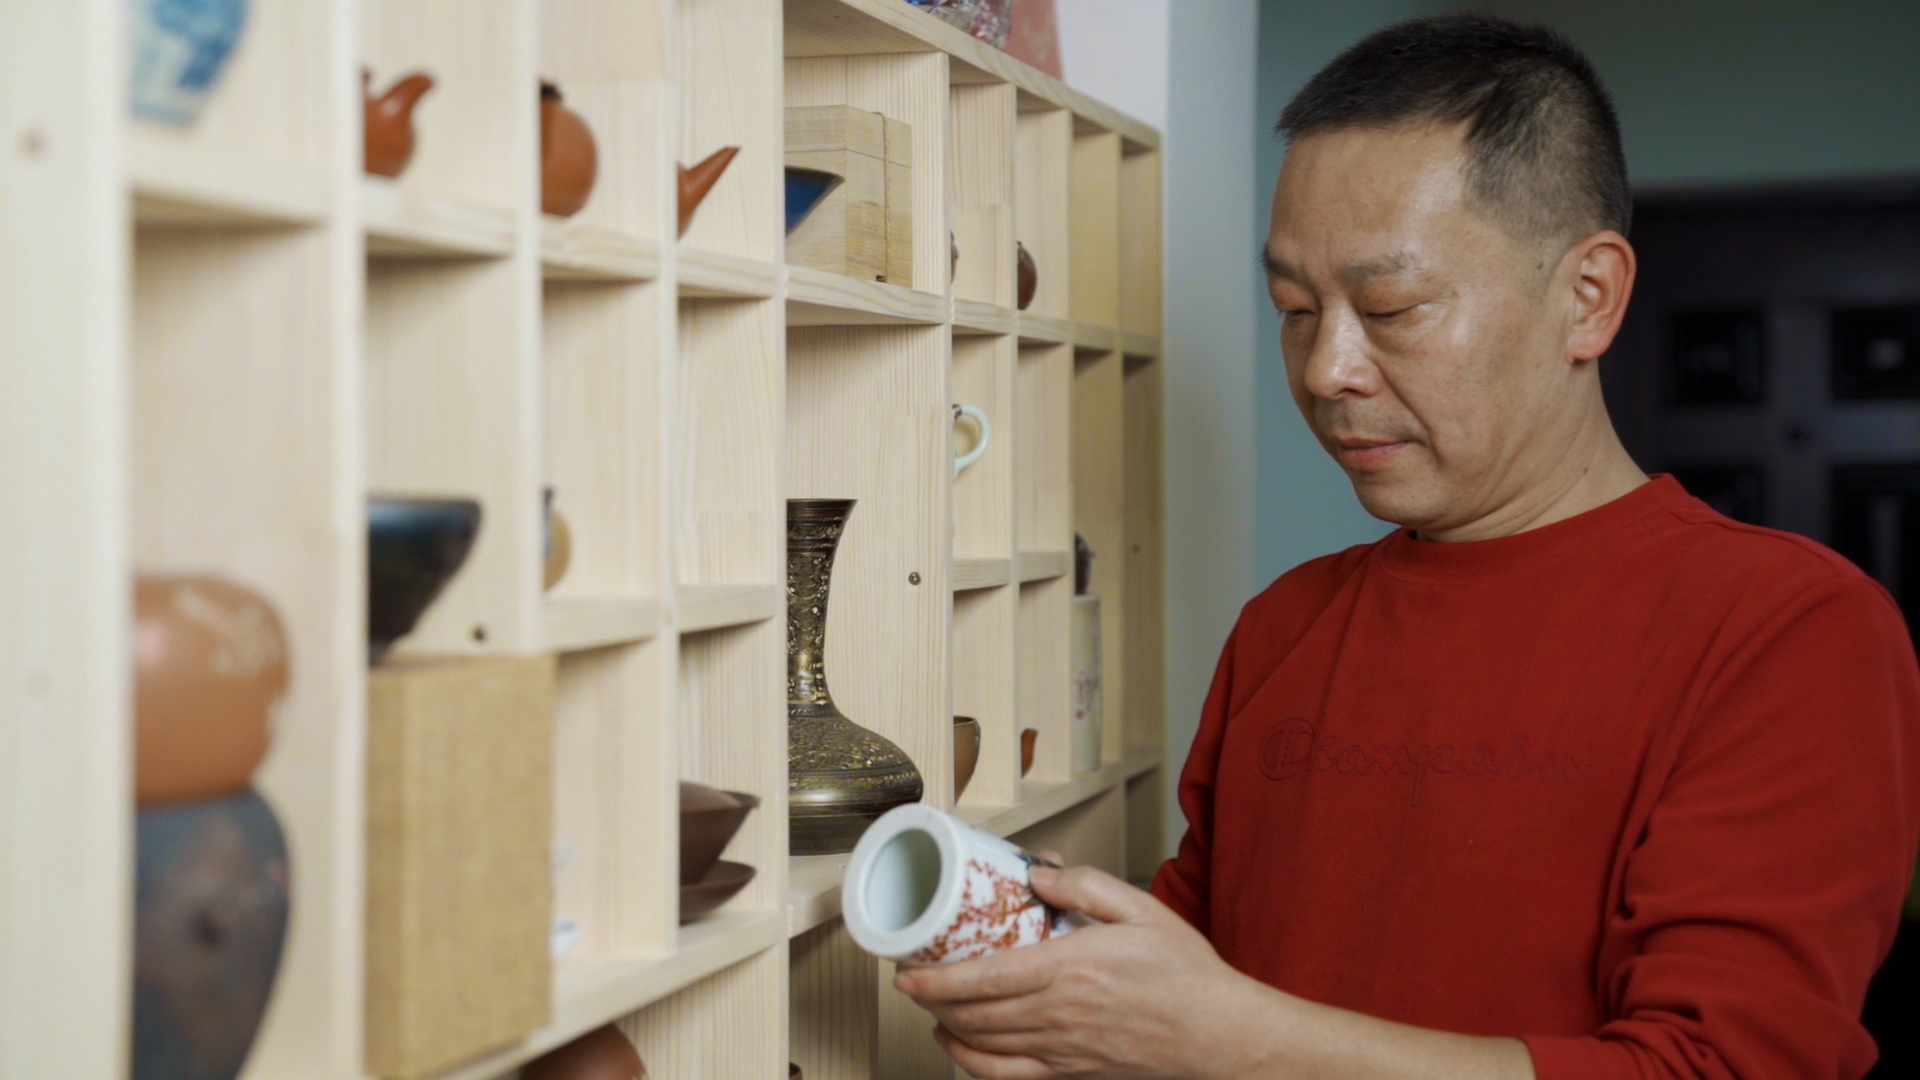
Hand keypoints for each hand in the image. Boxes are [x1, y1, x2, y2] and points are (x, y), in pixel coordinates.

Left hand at [893, 861, 1270, 1079]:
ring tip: (930, 1007)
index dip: (933, 979)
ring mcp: (1061, 1049)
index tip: (905, 969)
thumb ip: (1084, 885)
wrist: (1218, 1034)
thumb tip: (1037, 873)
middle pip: (971, 1014)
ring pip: (982, 1045)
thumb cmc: (1184, 974)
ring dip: (945, 1027)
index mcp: (1069, 968)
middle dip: (930, 999)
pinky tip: (961, 1048)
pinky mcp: (1071, 1073)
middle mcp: (1057, 1013)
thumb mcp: (1139, 908)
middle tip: (912, 979)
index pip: (981, 979)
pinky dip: (972, 1065)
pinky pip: (1007, 1077)